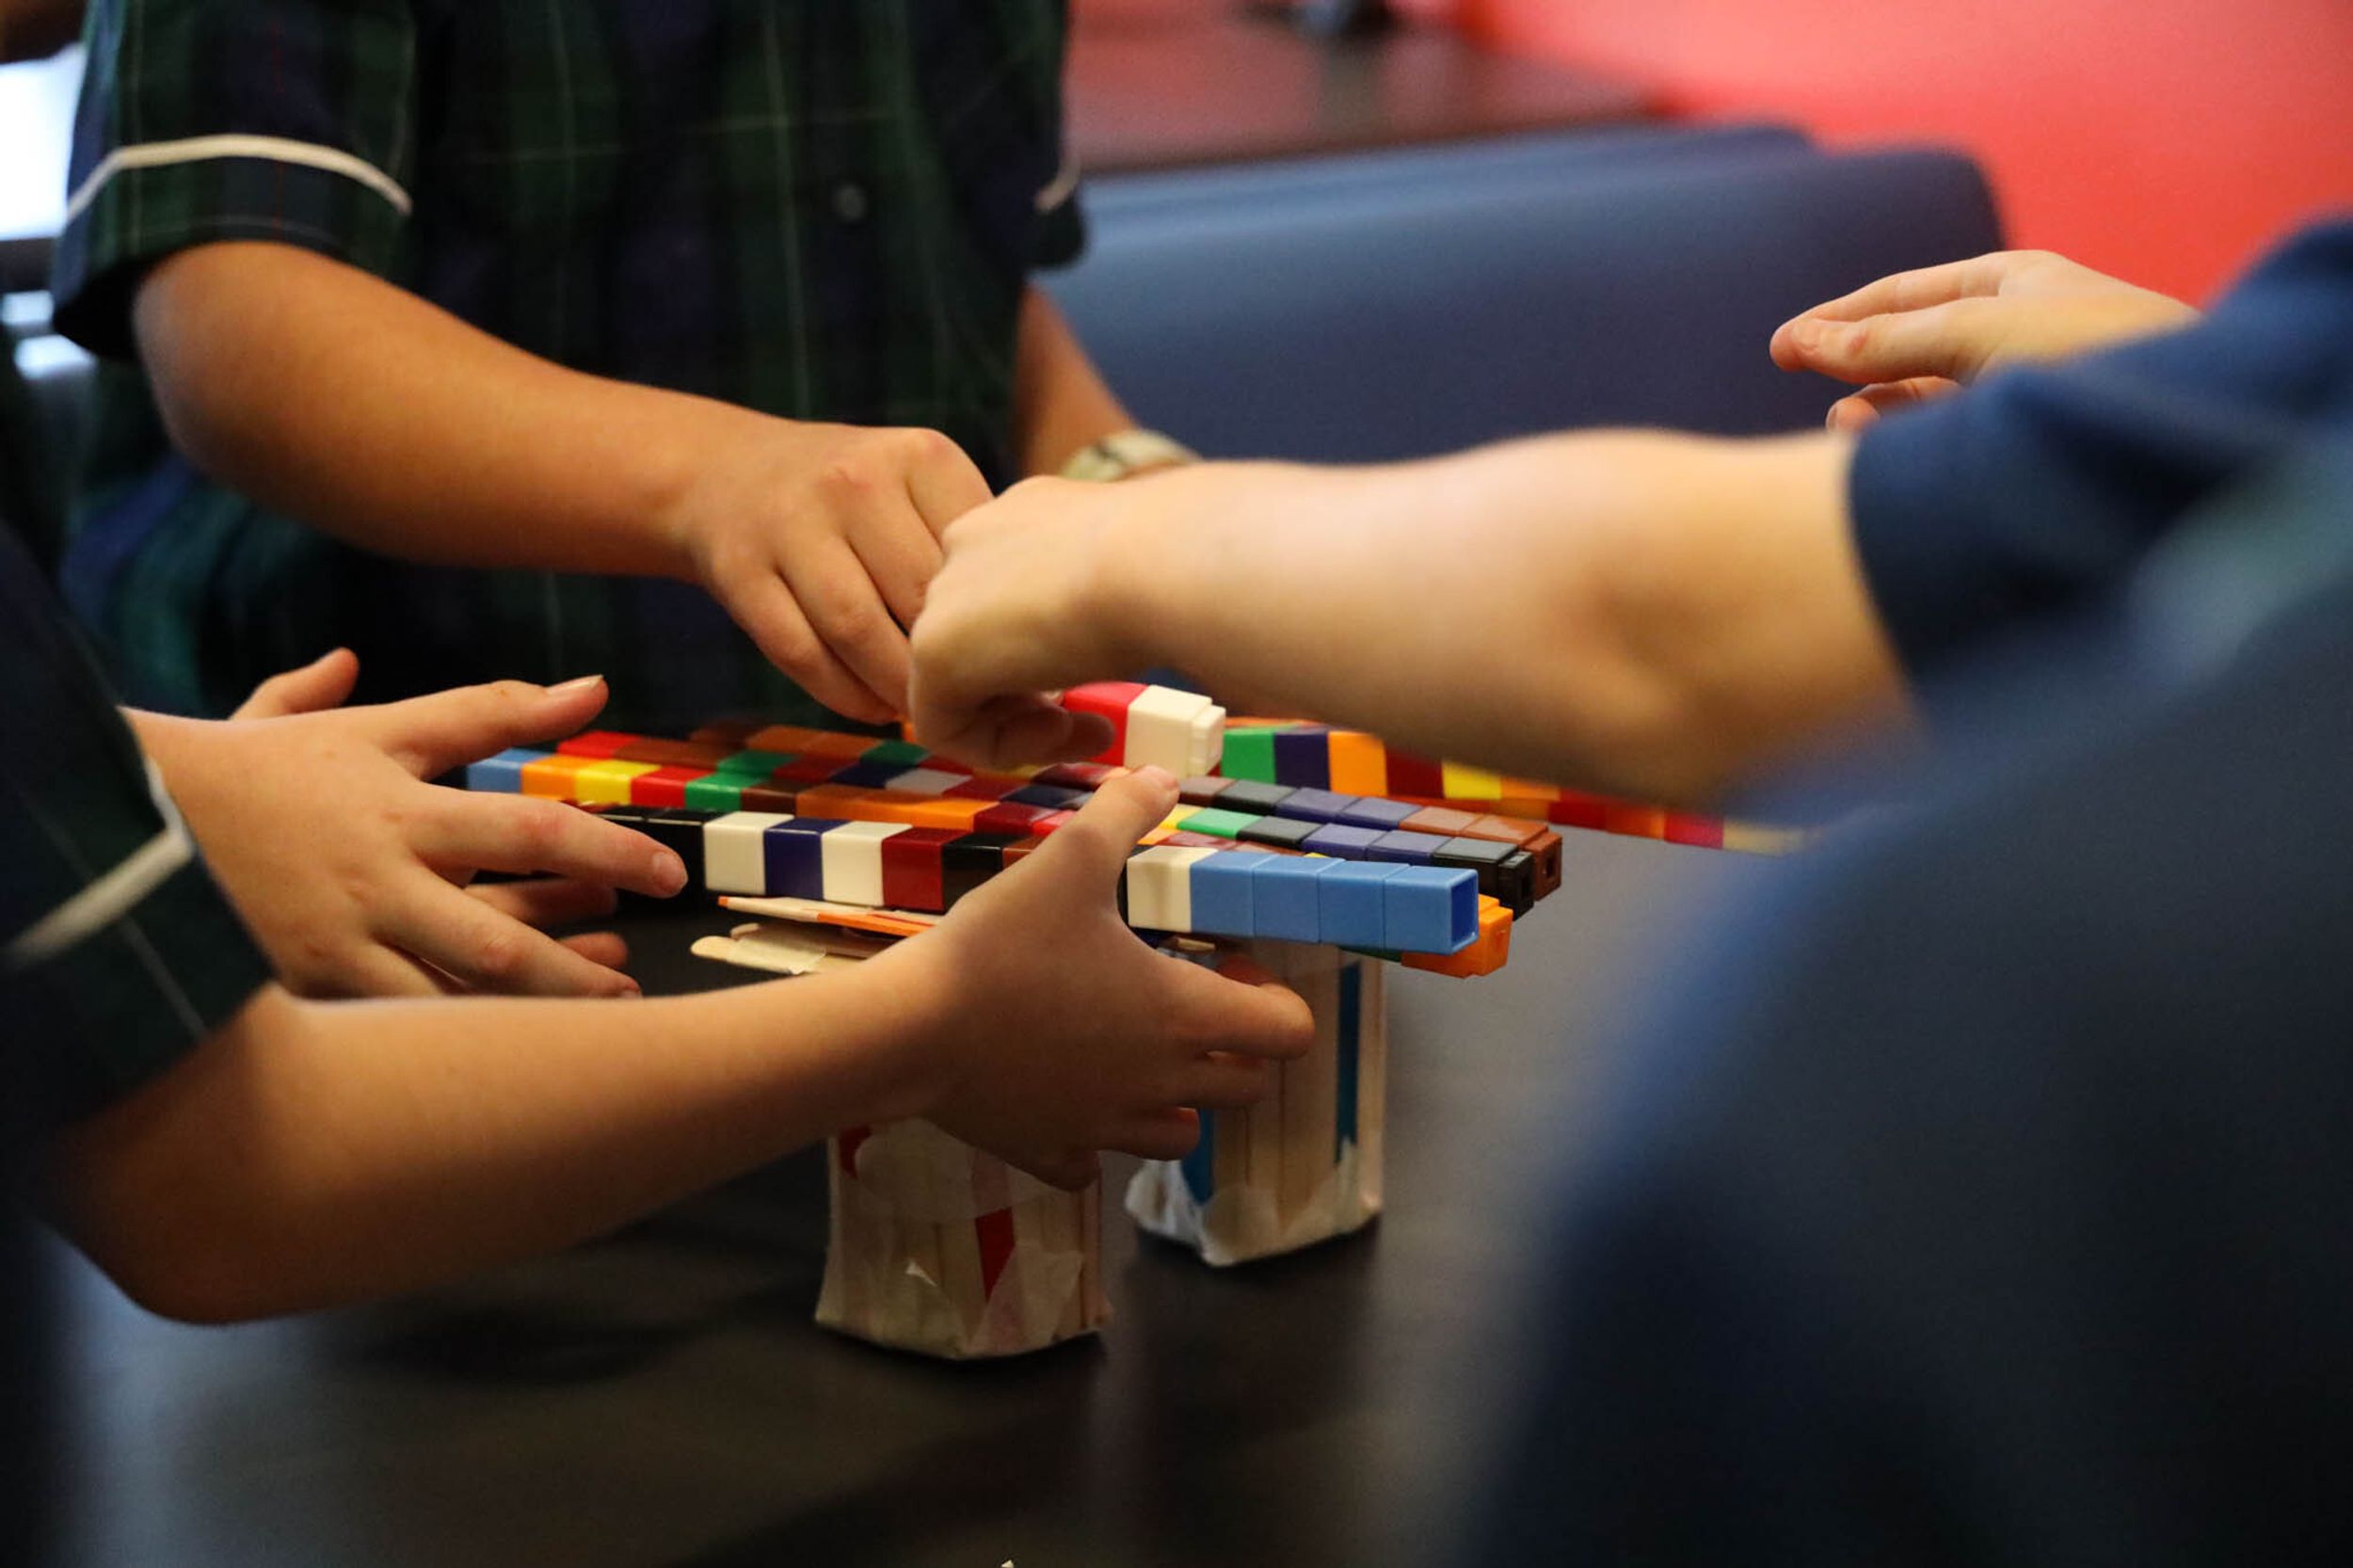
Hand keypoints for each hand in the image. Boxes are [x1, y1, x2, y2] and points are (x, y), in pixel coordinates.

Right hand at [139, 654, 688, 998]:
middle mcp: (380, 876)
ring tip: (611, 1023)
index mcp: (401, 805)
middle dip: (581, 956)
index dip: (604, 847)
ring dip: (536, 1010)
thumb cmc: (272, 771)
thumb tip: (589, 690)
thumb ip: (487, 710)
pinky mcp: (312, 985)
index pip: (525, 825)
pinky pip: (405, 1021)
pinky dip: (470, 1034)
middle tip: (649, 971)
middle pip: (499, 925)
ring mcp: (344, 939)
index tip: (667, 871)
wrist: (138, 827)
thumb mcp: (377, 728)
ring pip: (453, 993)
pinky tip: (525, 1050)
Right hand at [669, 419, 994, 722]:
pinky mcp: (742, 573)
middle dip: (951, 663)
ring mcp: (791, 525)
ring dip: (898, 688)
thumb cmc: (857, 500)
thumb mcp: (922, 489)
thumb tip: (1047, 652)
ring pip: (859, 631)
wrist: (728, 472)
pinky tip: (876, 707)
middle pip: (920, 599)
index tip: (1012, 661)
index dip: (998, 622)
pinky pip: (803, 653)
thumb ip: (974, 548)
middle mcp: (855, 481)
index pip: (976, 558)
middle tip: (976, 702)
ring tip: (926, 710)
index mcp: (920, 457)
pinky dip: (846, 695)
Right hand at [881, 768, 1313, 1186]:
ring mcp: (1106, 1128)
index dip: (1275, 1000)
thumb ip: (1123, 813)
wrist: (910, 1030)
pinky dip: (1094, 1137)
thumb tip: (1161, 777)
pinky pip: (1094, 1164)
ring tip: (1135, 1050)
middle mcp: (1160, 1083)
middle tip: (1181, 999)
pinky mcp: (1051, 1152)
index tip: (1227, 967)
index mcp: (1182, 1014)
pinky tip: (1067, 1096)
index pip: (1290, 1034)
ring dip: (1177, 1097)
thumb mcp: (1067, 858)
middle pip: (1247, 1087)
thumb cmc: (1002, 944)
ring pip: (1180, 1134)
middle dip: (1233, 1046)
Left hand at [908, 474, 1166, 769]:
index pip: (1011, 601)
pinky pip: (943, 724)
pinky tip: (1059, 734)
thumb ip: (1098, 604)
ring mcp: (945, 593)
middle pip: (981, 643)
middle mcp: (973, 542)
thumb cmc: (1176, 567)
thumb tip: (1106, 636)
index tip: (1105, 677)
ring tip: (1091, 730)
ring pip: (960, 684)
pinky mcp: (933, 649)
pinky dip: (999, 748)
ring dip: (1023, 724)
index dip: (1054, 656)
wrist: (1163, 564)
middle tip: (1096, 720)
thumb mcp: (1133, 579)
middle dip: (1033, 696)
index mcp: (1025, 515)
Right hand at [1770, 250, 2198, 430]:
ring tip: (1844, 428)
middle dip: (1856, 368)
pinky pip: (1955, 438)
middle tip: (1800, 389)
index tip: (1779, 349)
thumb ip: (1887, 341)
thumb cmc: (2102, 354)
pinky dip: (1914, 443)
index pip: (1903, 296)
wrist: (2193, 421)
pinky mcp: (2034, 445)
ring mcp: (2028, 389)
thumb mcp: (1979, 332)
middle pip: (1911, 347)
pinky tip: (1888, 455)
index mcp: (2015, 283)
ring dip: (1882, 410)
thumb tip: (1800, 343)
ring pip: (1930, 399)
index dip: (1838, 320)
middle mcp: (2020, 332)